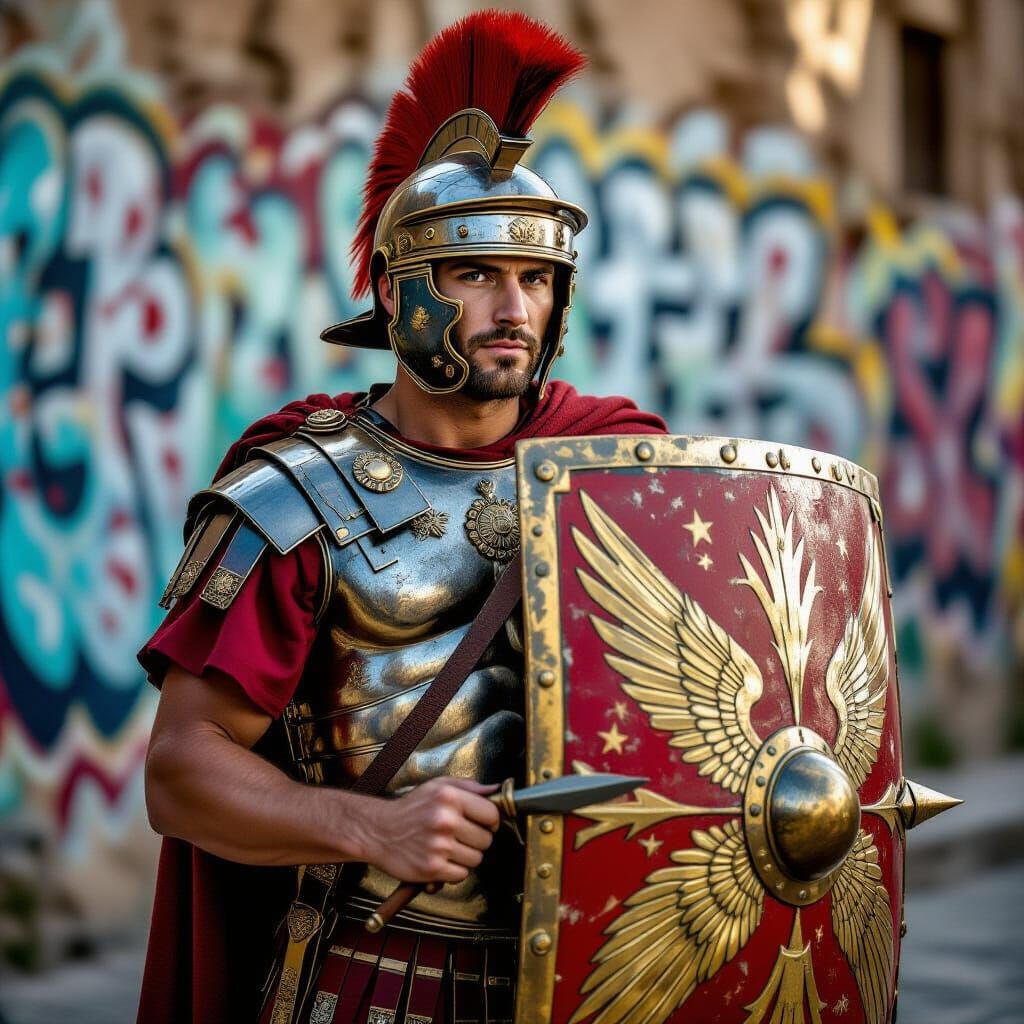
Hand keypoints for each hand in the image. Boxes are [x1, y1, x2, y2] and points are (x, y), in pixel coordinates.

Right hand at [361, 777, 499, 883]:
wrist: (379, 830)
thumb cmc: (410, 808)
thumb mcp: (437, 786)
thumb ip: (468, 786)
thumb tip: (496, 789)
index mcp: (449, 797)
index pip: (491, 814)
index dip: (491, 821)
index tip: (484, 824)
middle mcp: (445, 820)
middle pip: (486, 839)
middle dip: (477, 840)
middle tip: (461, 836)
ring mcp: (438, 846)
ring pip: (476, 859)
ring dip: (466, 856)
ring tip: (449, 847)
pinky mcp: (432, 868)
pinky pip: (461, 875)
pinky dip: (454, 871)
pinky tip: (442, 859)